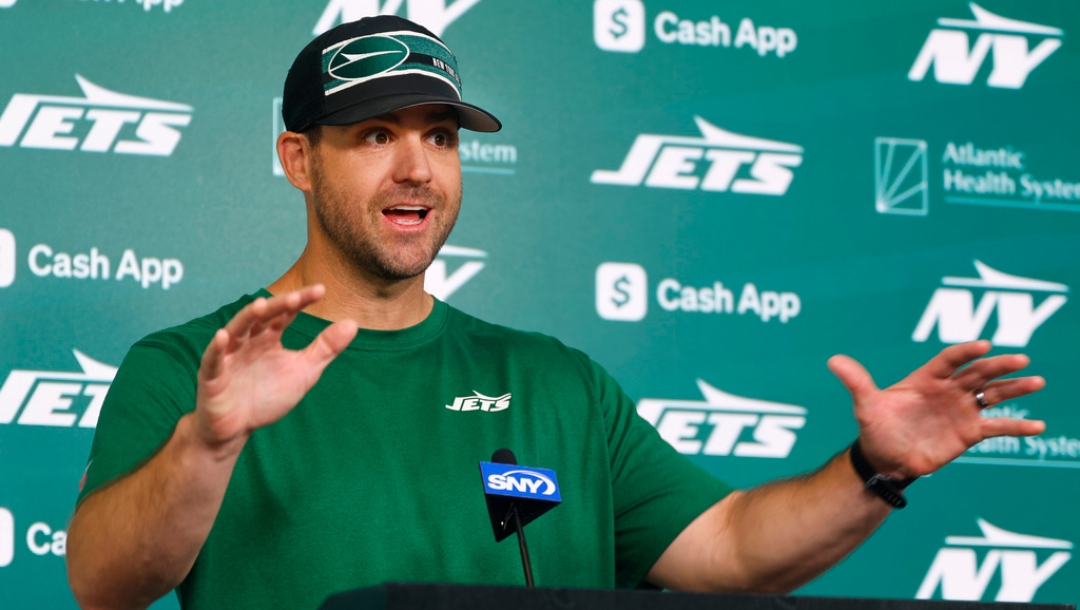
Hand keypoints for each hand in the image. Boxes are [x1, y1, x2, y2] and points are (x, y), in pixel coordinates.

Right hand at [194, 285, 358, 450]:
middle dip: (279, 306)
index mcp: (268, 337)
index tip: (321, 290)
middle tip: (297, 297)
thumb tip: (353, 323)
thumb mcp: (304, 372)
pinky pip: (213, 360)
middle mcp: (247, 340)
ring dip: (248, 317)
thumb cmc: (268, 396)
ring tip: (263, 305)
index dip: (301, 301)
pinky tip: (223, 337)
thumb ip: (325, 348)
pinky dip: (217, 349)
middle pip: (262, 316)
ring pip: (237, 330)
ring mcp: (228, 356)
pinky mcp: (212, 376)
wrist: (237, 428)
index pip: (286, 313)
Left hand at [828, 340, 1044, 478]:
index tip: (983, 345)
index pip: (949, 360)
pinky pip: (997, 426)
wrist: (885, 459)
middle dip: (999, 366)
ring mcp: (961, 410)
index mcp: (925, 378)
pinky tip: (1039, 425)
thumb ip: (856, 382)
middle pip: (977, 373)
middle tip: (1021, 359)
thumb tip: (833, 360)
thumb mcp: (865, 405)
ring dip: (1015, 388)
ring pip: (993, 394)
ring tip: (1037, 382)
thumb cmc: (875, 429)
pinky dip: (1016, 425)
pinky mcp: (969, 432)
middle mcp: (948, 390)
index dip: (965, 352)